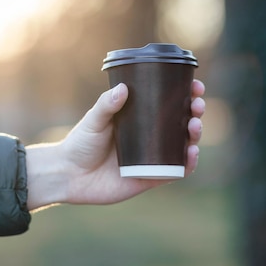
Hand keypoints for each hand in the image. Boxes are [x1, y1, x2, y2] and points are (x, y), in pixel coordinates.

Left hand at [25, 80, 205, 210]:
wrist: (68, 175)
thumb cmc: (80, 144)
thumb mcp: (94, 120)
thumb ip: (107, 105)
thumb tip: (123, 88)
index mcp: (141, 119)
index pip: (170, 104)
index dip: (186, 95)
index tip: (195, 86)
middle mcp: (151, 137)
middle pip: (183, 122)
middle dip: (196, 112)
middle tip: (197, 105)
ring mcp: (153, 158)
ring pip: (184, 145)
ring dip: (196, 135)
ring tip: (194, 126)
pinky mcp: (151, 179)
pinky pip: (177, 171)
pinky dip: (189, 164)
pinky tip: (192, 154)